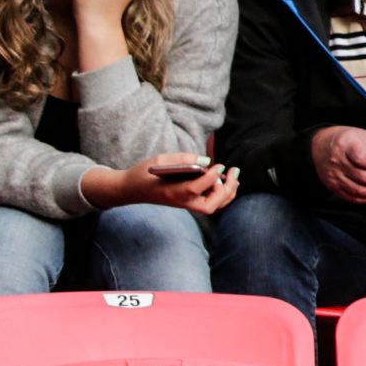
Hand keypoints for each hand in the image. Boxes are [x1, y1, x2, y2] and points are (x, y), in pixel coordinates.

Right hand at [83, 155, 236, 215]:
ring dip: (228, 192)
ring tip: (233, 174)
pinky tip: (226, 179)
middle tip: (234, 170)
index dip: (212, 177)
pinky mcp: (189, 202)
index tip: (220, 165)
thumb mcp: (159, 160)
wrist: (132, 189)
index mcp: (173, 192)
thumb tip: (206, 160)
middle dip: (227, 189)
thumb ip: (182, 159)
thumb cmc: (145, 173)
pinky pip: (211, 202)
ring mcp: (186, 204)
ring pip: (214, 206)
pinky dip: (222, 193)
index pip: (197, 188)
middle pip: (211, 205)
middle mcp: (182, 202)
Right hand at [311, 124, 365, 203]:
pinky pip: (354, 198)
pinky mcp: (334, 188)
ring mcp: (334, 177)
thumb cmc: (349, 139)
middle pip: (363, 177)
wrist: (321, 146)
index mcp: (346, 145)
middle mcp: (338, 162)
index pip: (362, 158)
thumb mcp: (364, 136)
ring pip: (359, 190)